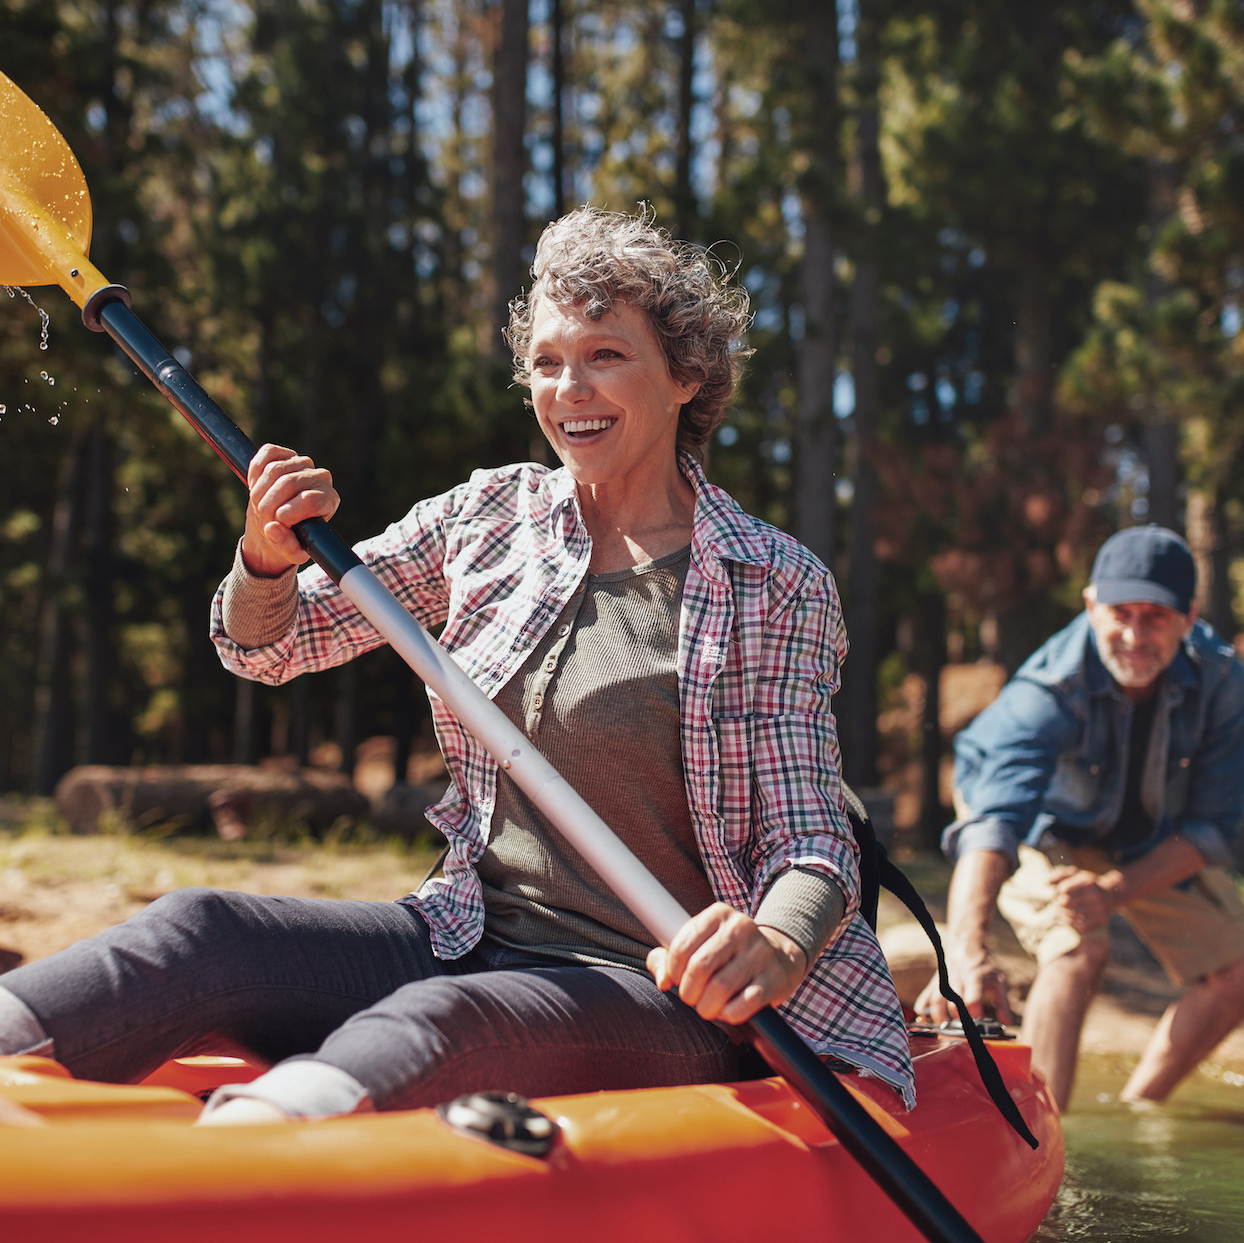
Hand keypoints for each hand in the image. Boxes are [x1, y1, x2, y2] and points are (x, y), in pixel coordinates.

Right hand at [241, 444, 339, 575]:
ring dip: (259, 491)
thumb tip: (273, 527)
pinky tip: (255, 486)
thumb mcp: (292, 552)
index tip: (277, 522)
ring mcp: (303, 463)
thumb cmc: (290, 539)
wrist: (275, 524)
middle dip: (269, 504)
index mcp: (329, 500)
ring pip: (275, 469)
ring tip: (259, 504)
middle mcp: (321, 477)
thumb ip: (286, 546)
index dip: (288, 512)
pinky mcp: (284, 454)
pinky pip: (267, 454)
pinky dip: (255, 471)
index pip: (310, 499)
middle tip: (263, 516)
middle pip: (289, 483)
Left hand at [646, 903, 807, 1024]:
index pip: (682, 945)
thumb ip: (668, 958)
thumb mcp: (699, 944)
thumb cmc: (727, 953)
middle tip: (692, 998)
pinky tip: (727, 1011)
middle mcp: (741, 927)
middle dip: (689, 991)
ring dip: (707, 1007)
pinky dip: (730, 1014)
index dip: (674, 970)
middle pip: (700, 967)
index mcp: (718, 914)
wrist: (780, 956)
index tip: (678, 980)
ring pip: (721, 987)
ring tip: (707, 1008)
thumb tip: (662, 981)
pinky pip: (745, 1003)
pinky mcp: (775, 977)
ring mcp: (760, 951)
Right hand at [914, 947, 1014, 1026]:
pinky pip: (926, 995)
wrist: (966, 946)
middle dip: (957, 1019)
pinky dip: (923, 1007)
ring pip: (937, 999)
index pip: (972, 1000)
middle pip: (953, 1003)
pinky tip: (925, 1017)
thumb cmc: (984, 967)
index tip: (978, 1025)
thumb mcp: (998, 981)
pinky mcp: (935, 981)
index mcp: (975, 978)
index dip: (974, 1014)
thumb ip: (1003, 1003)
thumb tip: (1007, 1023)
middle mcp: (958, 978)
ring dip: (939, 1016)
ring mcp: (944, 979)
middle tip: (963, 1030)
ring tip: (945, 1027)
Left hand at [1050, 865, 1120, 933]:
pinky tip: (1063, 920)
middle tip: (1057, 903)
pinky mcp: (1101, 920)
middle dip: (1058, 903)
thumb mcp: (1077, 873)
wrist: (1112, 895)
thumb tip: (1047, 883)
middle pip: (1067, 902)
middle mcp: (1095, 895)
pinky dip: (1070, 923)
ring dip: (1062, 913)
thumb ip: (1060, 874)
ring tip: (1058, 911)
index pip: (1064, 888)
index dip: (1058, 891)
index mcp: (1088, 881)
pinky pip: (1082, 925)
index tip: (1058, 892)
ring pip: (1073, 914)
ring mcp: (1099, 908)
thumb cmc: (1088, 883)